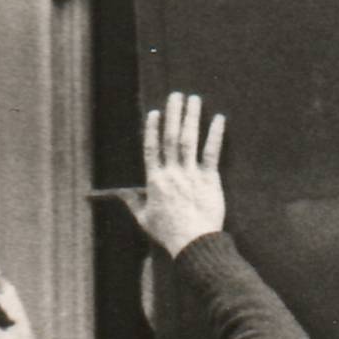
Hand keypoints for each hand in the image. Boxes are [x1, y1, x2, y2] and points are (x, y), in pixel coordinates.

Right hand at [138, 93, 227, 256]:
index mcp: (155, 181)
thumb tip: (118, 195)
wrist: (193, 243)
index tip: (154, 112)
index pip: (151, 148)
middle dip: (173, 114)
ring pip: (189, 140)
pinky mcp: (210, 179)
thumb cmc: (168, 233)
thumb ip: (132, 202)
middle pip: (171, 137)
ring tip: (194, 99)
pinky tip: (219, 119)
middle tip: (176, 95)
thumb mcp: (144, 219)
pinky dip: (215, 135)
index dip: (152, 129)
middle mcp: (172, 173)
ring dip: (191, 117)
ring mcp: (191, 174)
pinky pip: (212, 153)